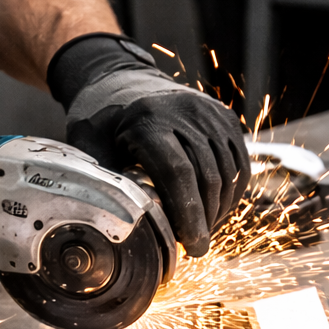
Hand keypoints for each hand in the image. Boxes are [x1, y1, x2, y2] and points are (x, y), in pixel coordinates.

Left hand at [47, 34, 248, 255]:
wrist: (122, 80)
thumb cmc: (102, 120)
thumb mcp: (89, 146)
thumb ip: (106, 182)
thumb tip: (117, 227)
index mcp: (148, 121)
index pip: (178, 173)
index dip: (189, 214)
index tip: (193, 245)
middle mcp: (185, 112)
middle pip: (207, 177)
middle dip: (205, 220)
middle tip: (197, 248)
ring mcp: (209, 113)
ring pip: (228, 173)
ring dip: (219, 210)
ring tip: (204, 231)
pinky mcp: (225, 118)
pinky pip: (238, 164)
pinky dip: (231, 193)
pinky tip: (215, 211)